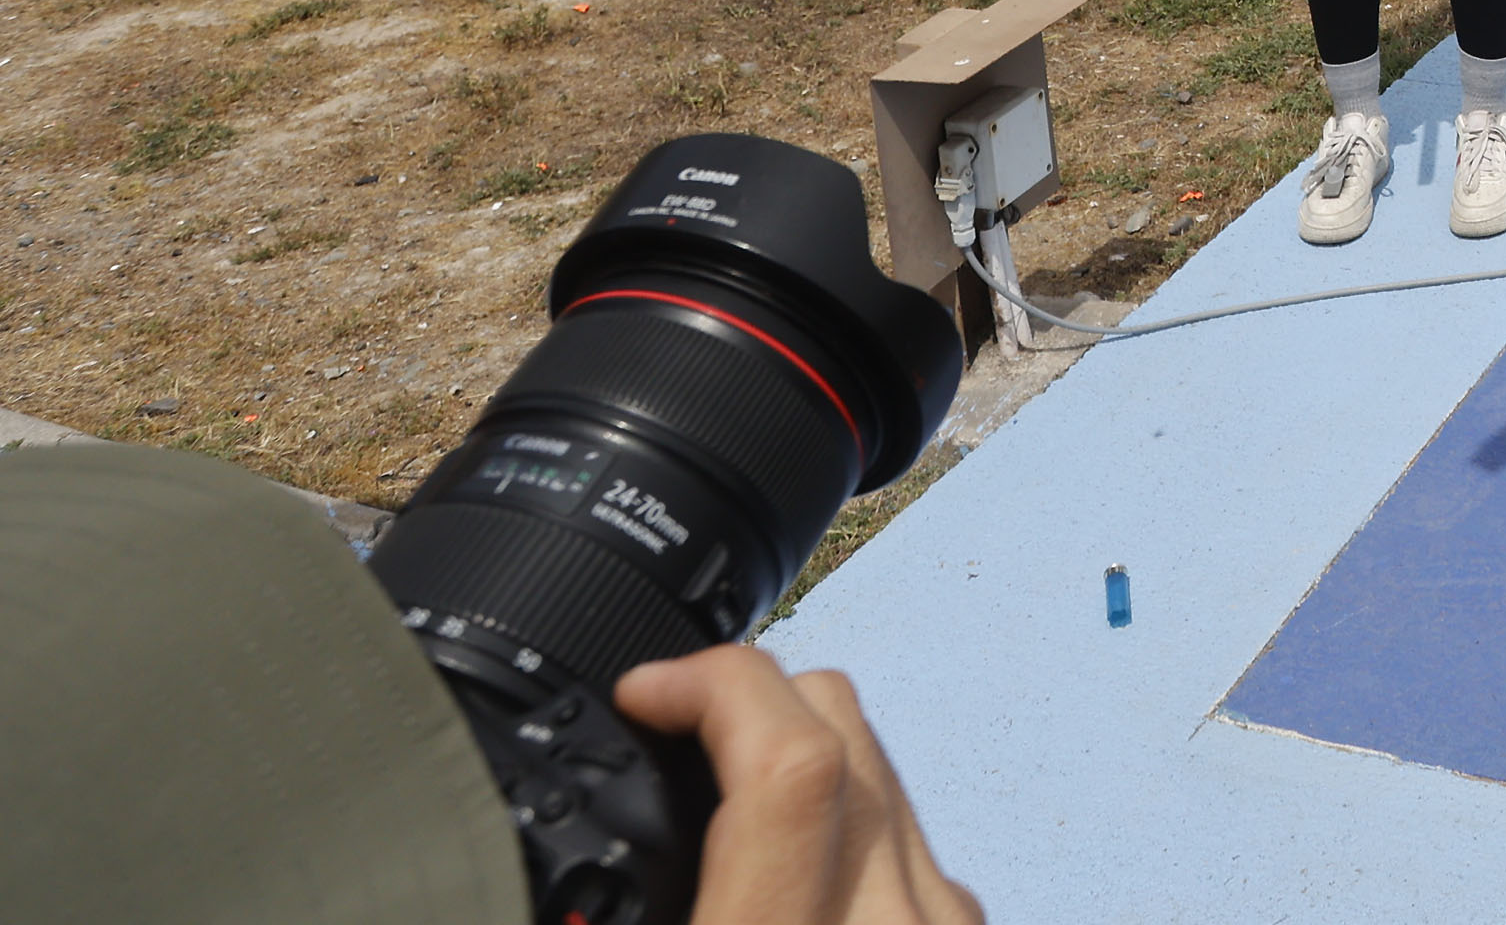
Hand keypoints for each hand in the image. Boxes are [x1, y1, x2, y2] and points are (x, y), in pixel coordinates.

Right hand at [615, 646, 981, 924]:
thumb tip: (480, 910)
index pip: (790, 762)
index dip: (714, 687)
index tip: (646, 692)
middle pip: (841, 729)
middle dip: (746, 692)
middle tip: (669, 720)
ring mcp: (942, 922)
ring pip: (879, 766)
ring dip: (796, 741)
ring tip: (714, 777)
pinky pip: (904, 826)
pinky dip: (838, 807)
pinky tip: (779, 843)